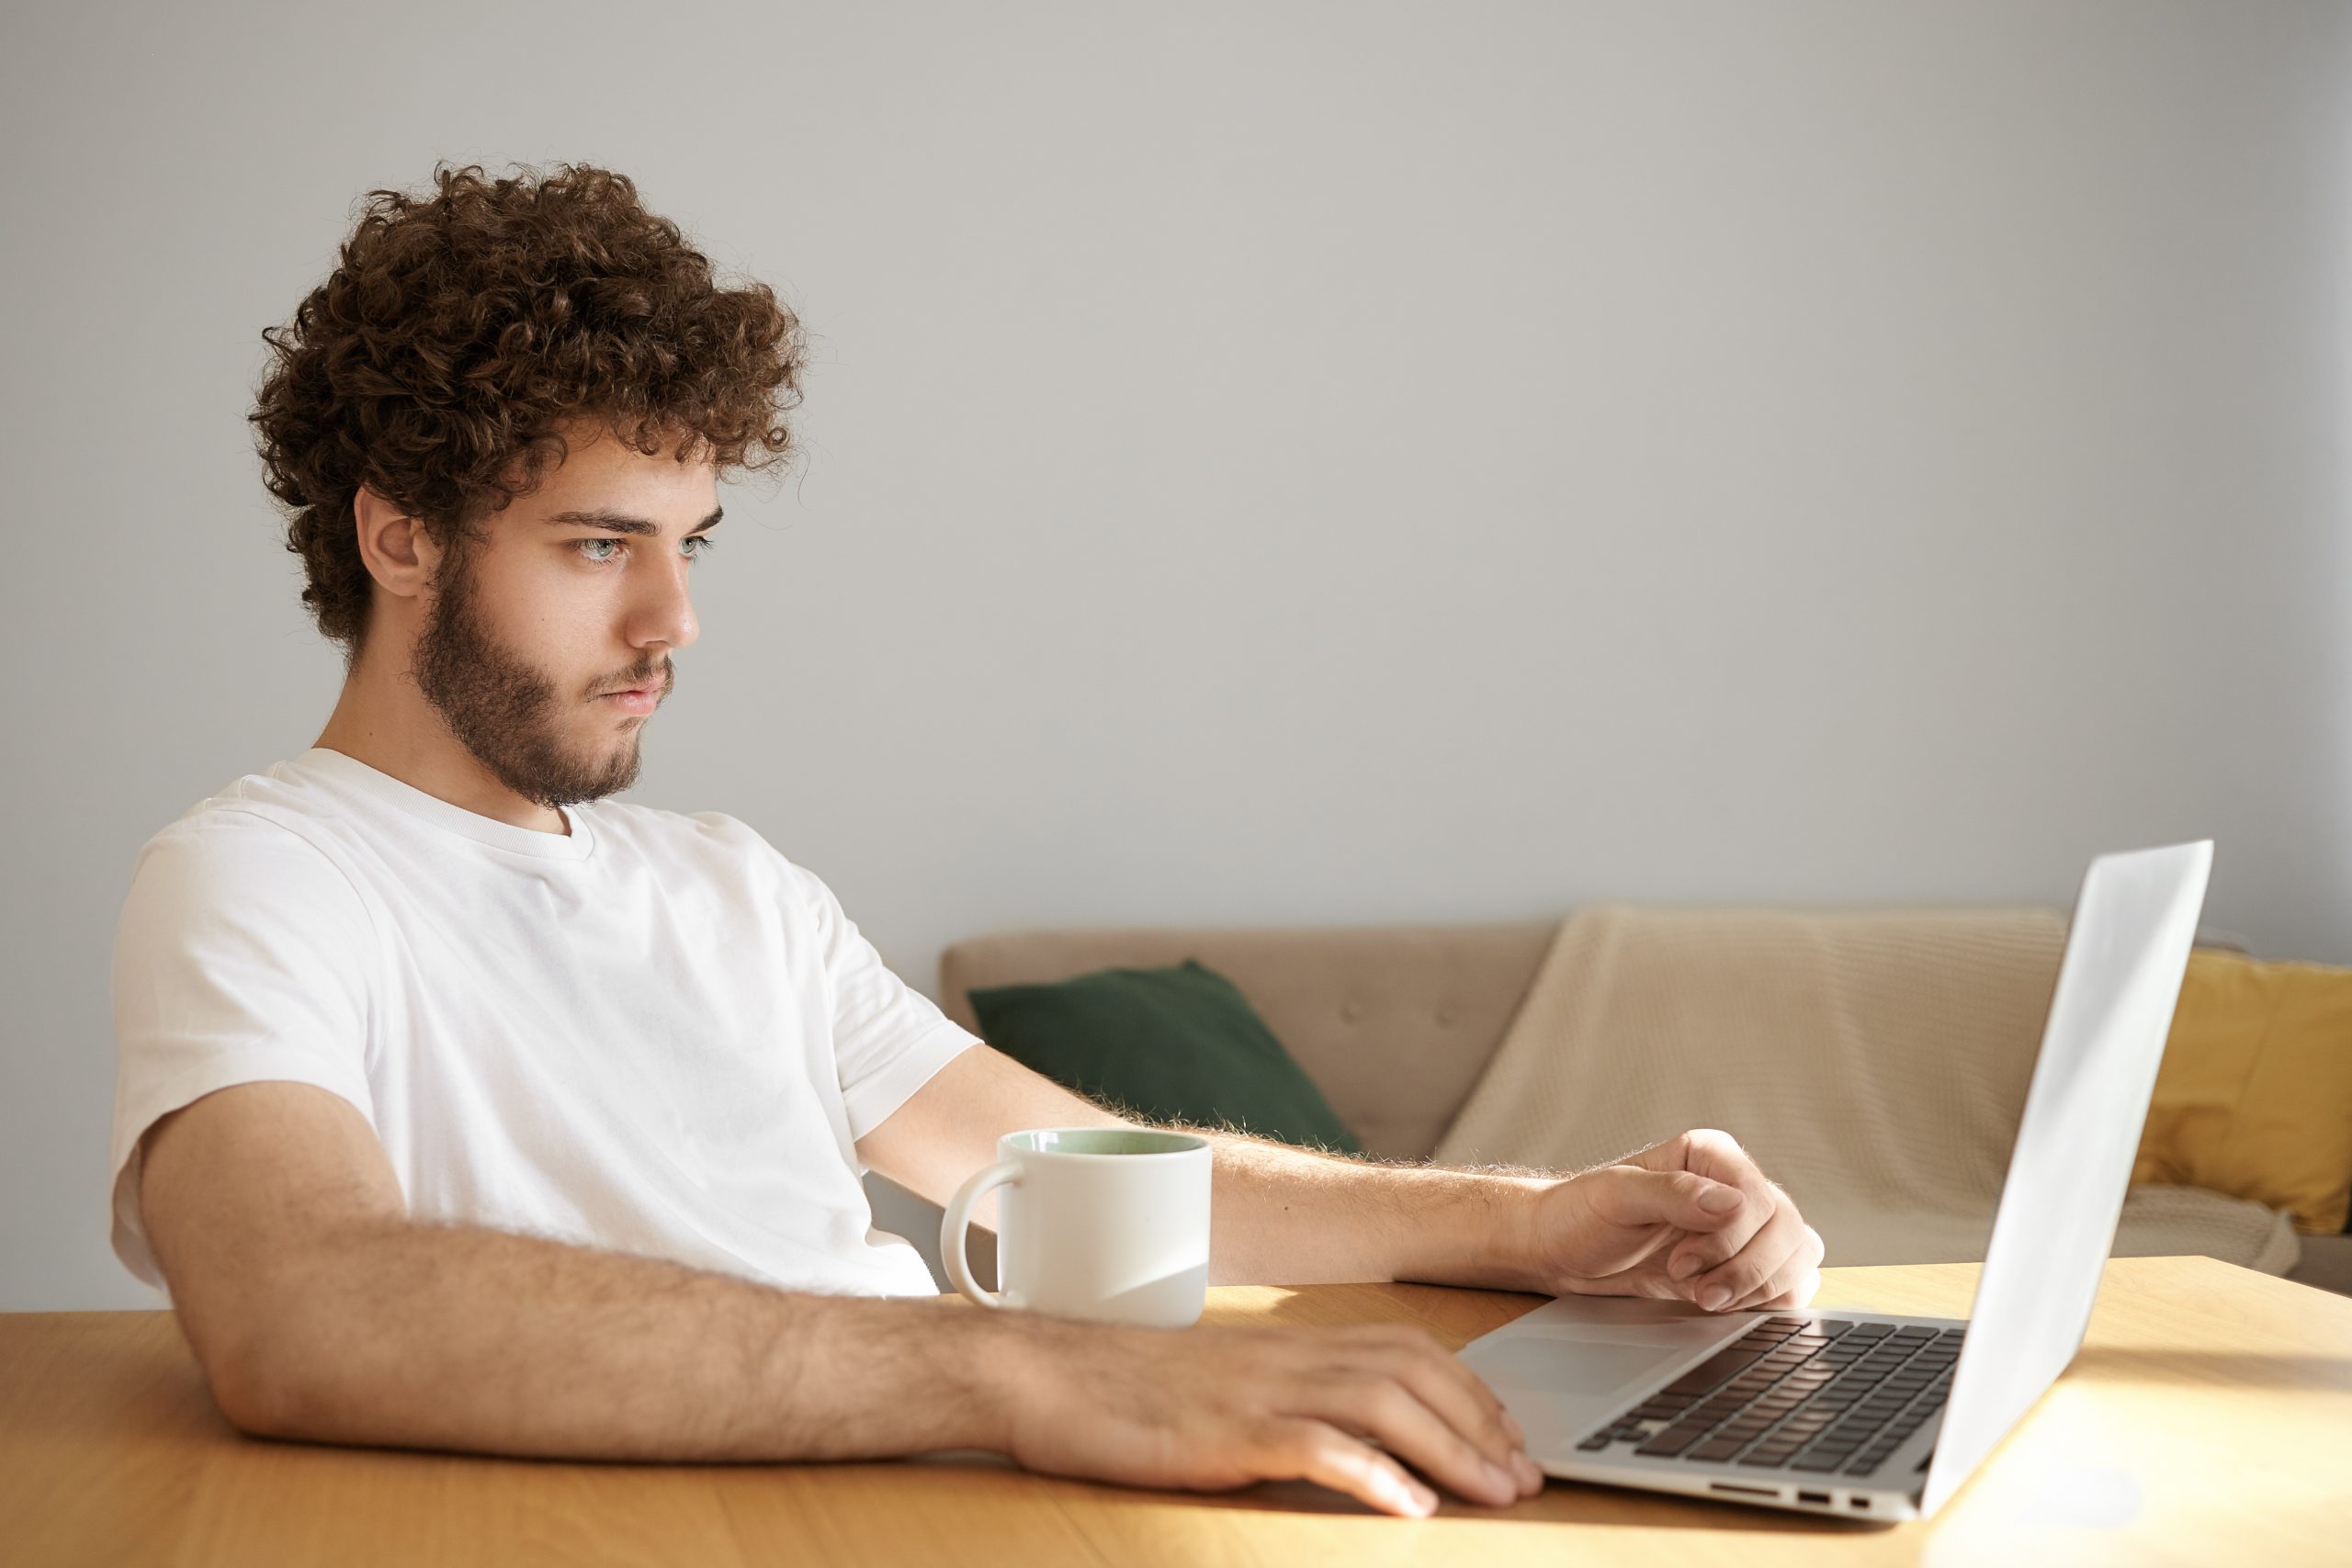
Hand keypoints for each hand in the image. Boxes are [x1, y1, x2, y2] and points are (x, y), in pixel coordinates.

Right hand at [994, 1316, 1546, 1517]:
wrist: (1039, 1372)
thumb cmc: (1121, 1390)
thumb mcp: (1218, 1386)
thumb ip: (1281, 1400)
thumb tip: (1345, 1441)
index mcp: (1287, 1346)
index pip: (1405, 1349)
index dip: (1469, 1391)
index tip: (1509, 1437)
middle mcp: (1285, 1358)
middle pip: (1412, 1372)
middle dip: (1481, 1424)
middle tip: (1526, 1476)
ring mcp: (1256, 1392)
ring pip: (1382, 1404)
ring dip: (1451, 1450)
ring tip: (1496, 1493)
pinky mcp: (1225, 1432)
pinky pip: (1315, 1446)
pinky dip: (1372, 1474)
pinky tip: (1409, 1507)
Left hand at [1519, 1129, 1823, 1311]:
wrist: (1562, 1249)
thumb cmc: (1580, 1213)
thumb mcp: (1613, 1196)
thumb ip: (1671, 1193)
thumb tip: (1730, 1205)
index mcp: (1710, 1156)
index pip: (1757, 1199)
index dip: (1728, 1240)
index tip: (1681, 1263)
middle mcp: (1735, 1187)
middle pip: (1787, 1230)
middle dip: (1746, 1270)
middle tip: (1698, 1292)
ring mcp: (1745, 1229)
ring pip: (1798, 1256)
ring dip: (1760, 1287)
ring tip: (1705, 1298)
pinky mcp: (1743, 1264)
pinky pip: (1791, 1282)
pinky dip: (1771, 1300)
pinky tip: (1728, 1305)